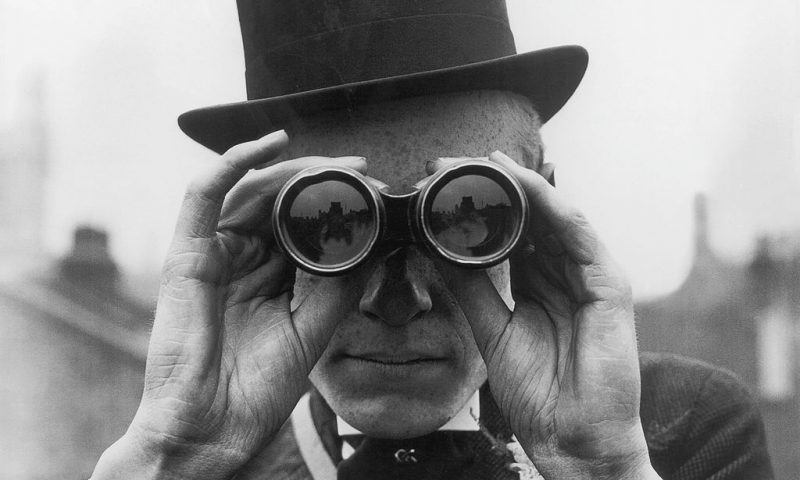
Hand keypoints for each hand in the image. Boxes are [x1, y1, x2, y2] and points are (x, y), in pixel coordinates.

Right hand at [92, 131, 365, 479]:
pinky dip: (232, 162)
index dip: (332, 202)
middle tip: (358, 167)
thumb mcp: (314, 327)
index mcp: (268, 278)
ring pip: (249, 191)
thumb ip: (339, 282)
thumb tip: (374, 240)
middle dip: (318, 178)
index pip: (299, 223)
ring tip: (330, 163)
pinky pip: (202, 194)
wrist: (214, 429)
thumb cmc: (258, 388)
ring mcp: (213, 254)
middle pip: (277, 201)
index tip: (370, 190)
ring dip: (290, 169)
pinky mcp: (187, 253)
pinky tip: (270, 144)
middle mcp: (240, 260)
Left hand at [432, 152, 659, 479]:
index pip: (511, 233)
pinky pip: (578, 233)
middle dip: (497, 188)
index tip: (442, 187)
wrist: (571, 437)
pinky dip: (552, 204)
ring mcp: (588, 276)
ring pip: (555, 216)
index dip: (481, 209)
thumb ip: (472, 287)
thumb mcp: (492, 329)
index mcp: (537, 284)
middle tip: (456, 164)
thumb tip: (438, 249)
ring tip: (486, 163)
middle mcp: (563, 274)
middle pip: (532, 218)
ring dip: (521, 186)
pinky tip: (524, 183)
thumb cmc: (537, 391)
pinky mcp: (609, 284)